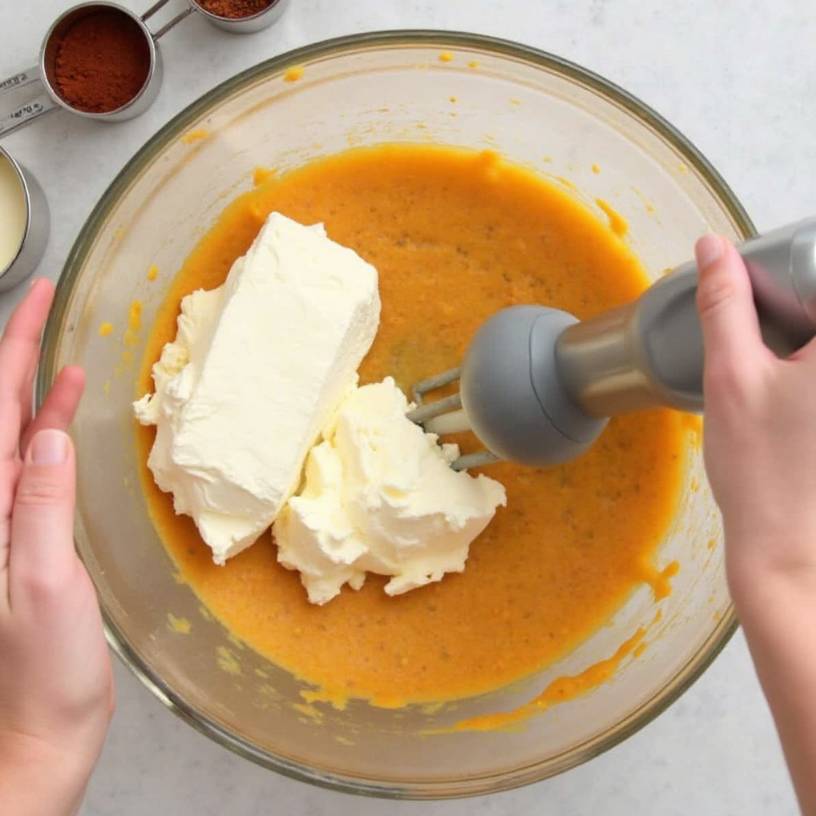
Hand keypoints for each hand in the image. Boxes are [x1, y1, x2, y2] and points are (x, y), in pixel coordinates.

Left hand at [0, 280, 112, 815]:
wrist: (36, 728)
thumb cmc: (37, 674)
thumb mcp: (42, 588)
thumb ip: (38, 510)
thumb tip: (46, 434)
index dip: (11, 348)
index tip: (34, 296)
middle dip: (16, 350)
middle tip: (43, 299)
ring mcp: (4, 520)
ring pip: (13, 431)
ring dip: (32, 383)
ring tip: (57, 342)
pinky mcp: (29, 535)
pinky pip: (35, 465)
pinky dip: (50, 428)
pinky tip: (64, 413)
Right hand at [695, 234, 815, 596]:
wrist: (788, 551)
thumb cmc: (762, 473)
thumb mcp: (730, 376)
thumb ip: (723, 305)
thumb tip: (715, 250)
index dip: (786, 272)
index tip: (756, 287)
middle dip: (792, 307)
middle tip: (761, 340)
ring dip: (798, 336)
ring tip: (771, 370)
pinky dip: (804, 364)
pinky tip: (787, 393)